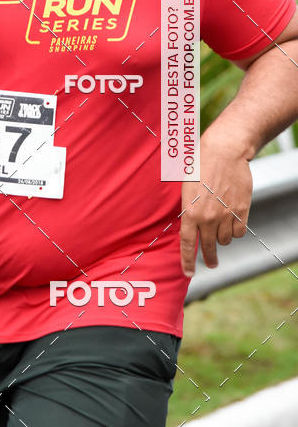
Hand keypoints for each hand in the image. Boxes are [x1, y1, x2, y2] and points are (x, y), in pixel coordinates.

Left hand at [180, 134, 252, 275]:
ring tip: (220, 230)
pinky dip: (236, 231)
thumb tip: (189, 226)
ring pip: (225, 240)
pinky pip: (239, 232)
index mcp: (189, 212)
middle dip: (209, 258)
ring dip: (222, 238)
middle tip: (212, 264)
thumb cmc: (200, 165)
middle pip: (207, 247)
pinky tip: (232, 223)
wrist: (224, 152)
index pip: (187, 244)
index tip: (188, 274)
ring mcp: (225, 215)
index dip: (187, 261)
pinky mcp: (241, 210)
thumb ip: (188, 210)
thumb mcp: (186, 188)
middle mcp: (207, 218)